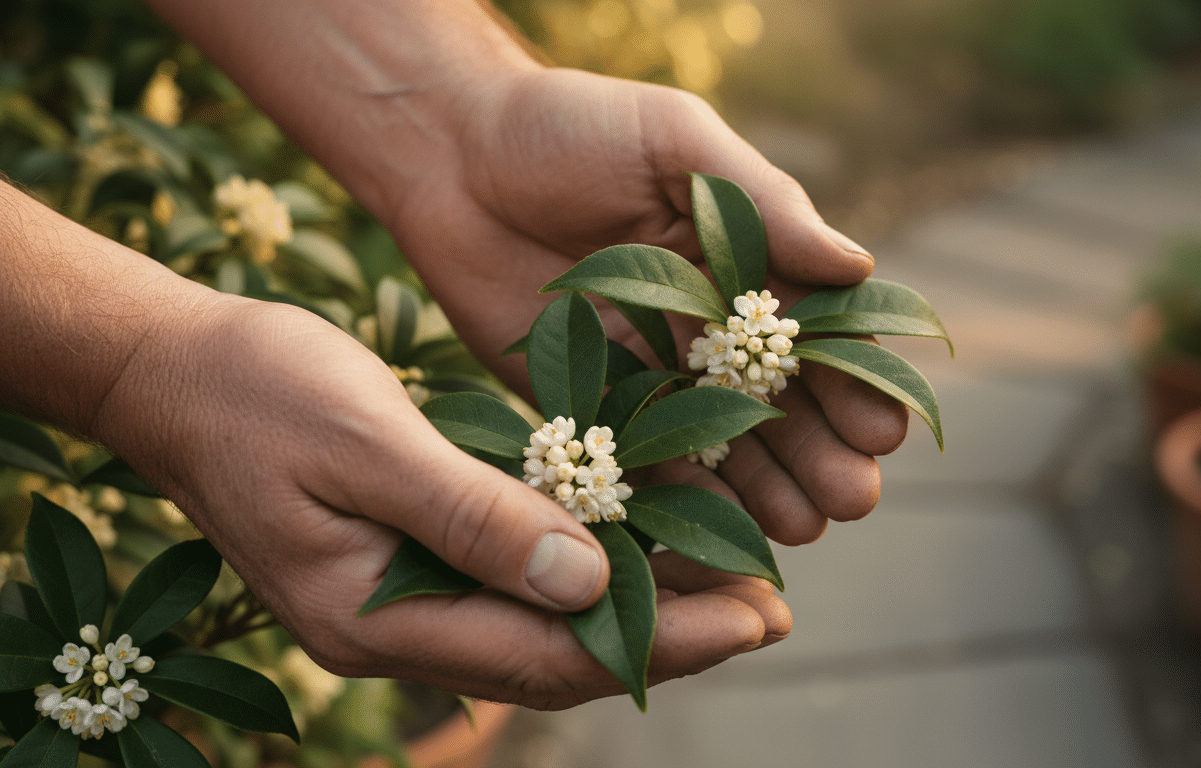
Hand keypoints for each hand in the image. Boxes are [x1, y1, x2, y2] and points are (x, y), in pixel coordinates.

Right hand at [91, 295, 788, 708]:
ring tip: (732, 584)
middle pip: (555, 656)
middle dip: (668, 636)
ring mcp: (396, 600)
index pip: (547, 654)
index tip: (756, 614)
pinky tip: (637, 544)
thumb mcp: (368, 444)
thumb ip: (472, 517)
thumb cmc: (260, 393)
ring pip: (540, 627)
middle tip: (771, 607)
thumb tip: (586, 577)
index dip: (659, 640)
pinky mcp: (403, 562)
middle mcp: (394, 628)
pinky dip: (582, 573)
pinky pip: (511, 586)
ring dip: (635, 609)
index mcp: (377, 617)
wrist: (172, 374)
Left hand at [390, 68, 909, 544]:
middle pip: (783, 406)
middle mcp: (709, 330)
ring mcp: (653, 375)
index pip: (816, 335)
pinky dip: (684, 502)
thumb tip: (858, 267)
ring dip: (771, 492)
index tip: (880, 427)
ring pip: (726, 449)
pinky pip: (645, 465)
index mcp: (745, 265)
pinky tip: (720, 536)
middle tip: (852, 498)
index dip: (852, 382)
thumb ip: (764, 202)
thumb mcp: (676, 142)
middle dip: (824, 454)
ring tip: (804, 528)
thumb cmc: (570, 126)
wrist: (452, 155)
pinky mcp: (590, 407)